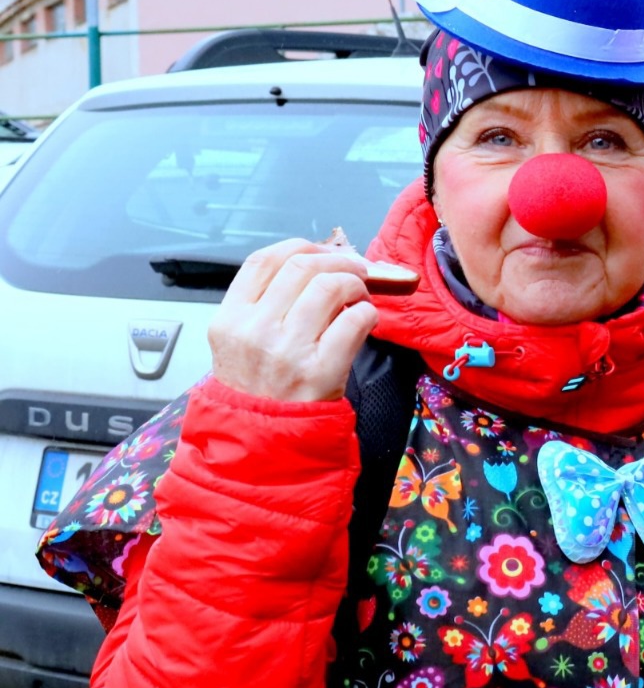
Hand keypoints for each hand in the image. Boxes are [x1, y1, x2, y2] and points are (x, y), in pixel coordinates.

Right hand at [207, 238, 378, 402]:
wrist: (263, 440)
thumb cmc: (258, 389)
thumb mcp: (240, 342)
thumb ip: (265, 303)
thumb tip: (318, 263)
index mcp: (231, 318)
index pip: (265, 260)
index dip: (301, 247)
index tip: (322, 253)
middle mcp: (255, 330)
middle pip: (302, 265)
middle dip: (337, 260)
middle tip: (354, 271)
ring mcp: (287, 350)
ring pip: (330, 285)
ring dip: (356, 283)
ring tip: (359, 297)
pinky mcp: (321, 369)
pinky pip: (355, 320)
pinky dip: (368, 312)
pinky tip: (366, 320)